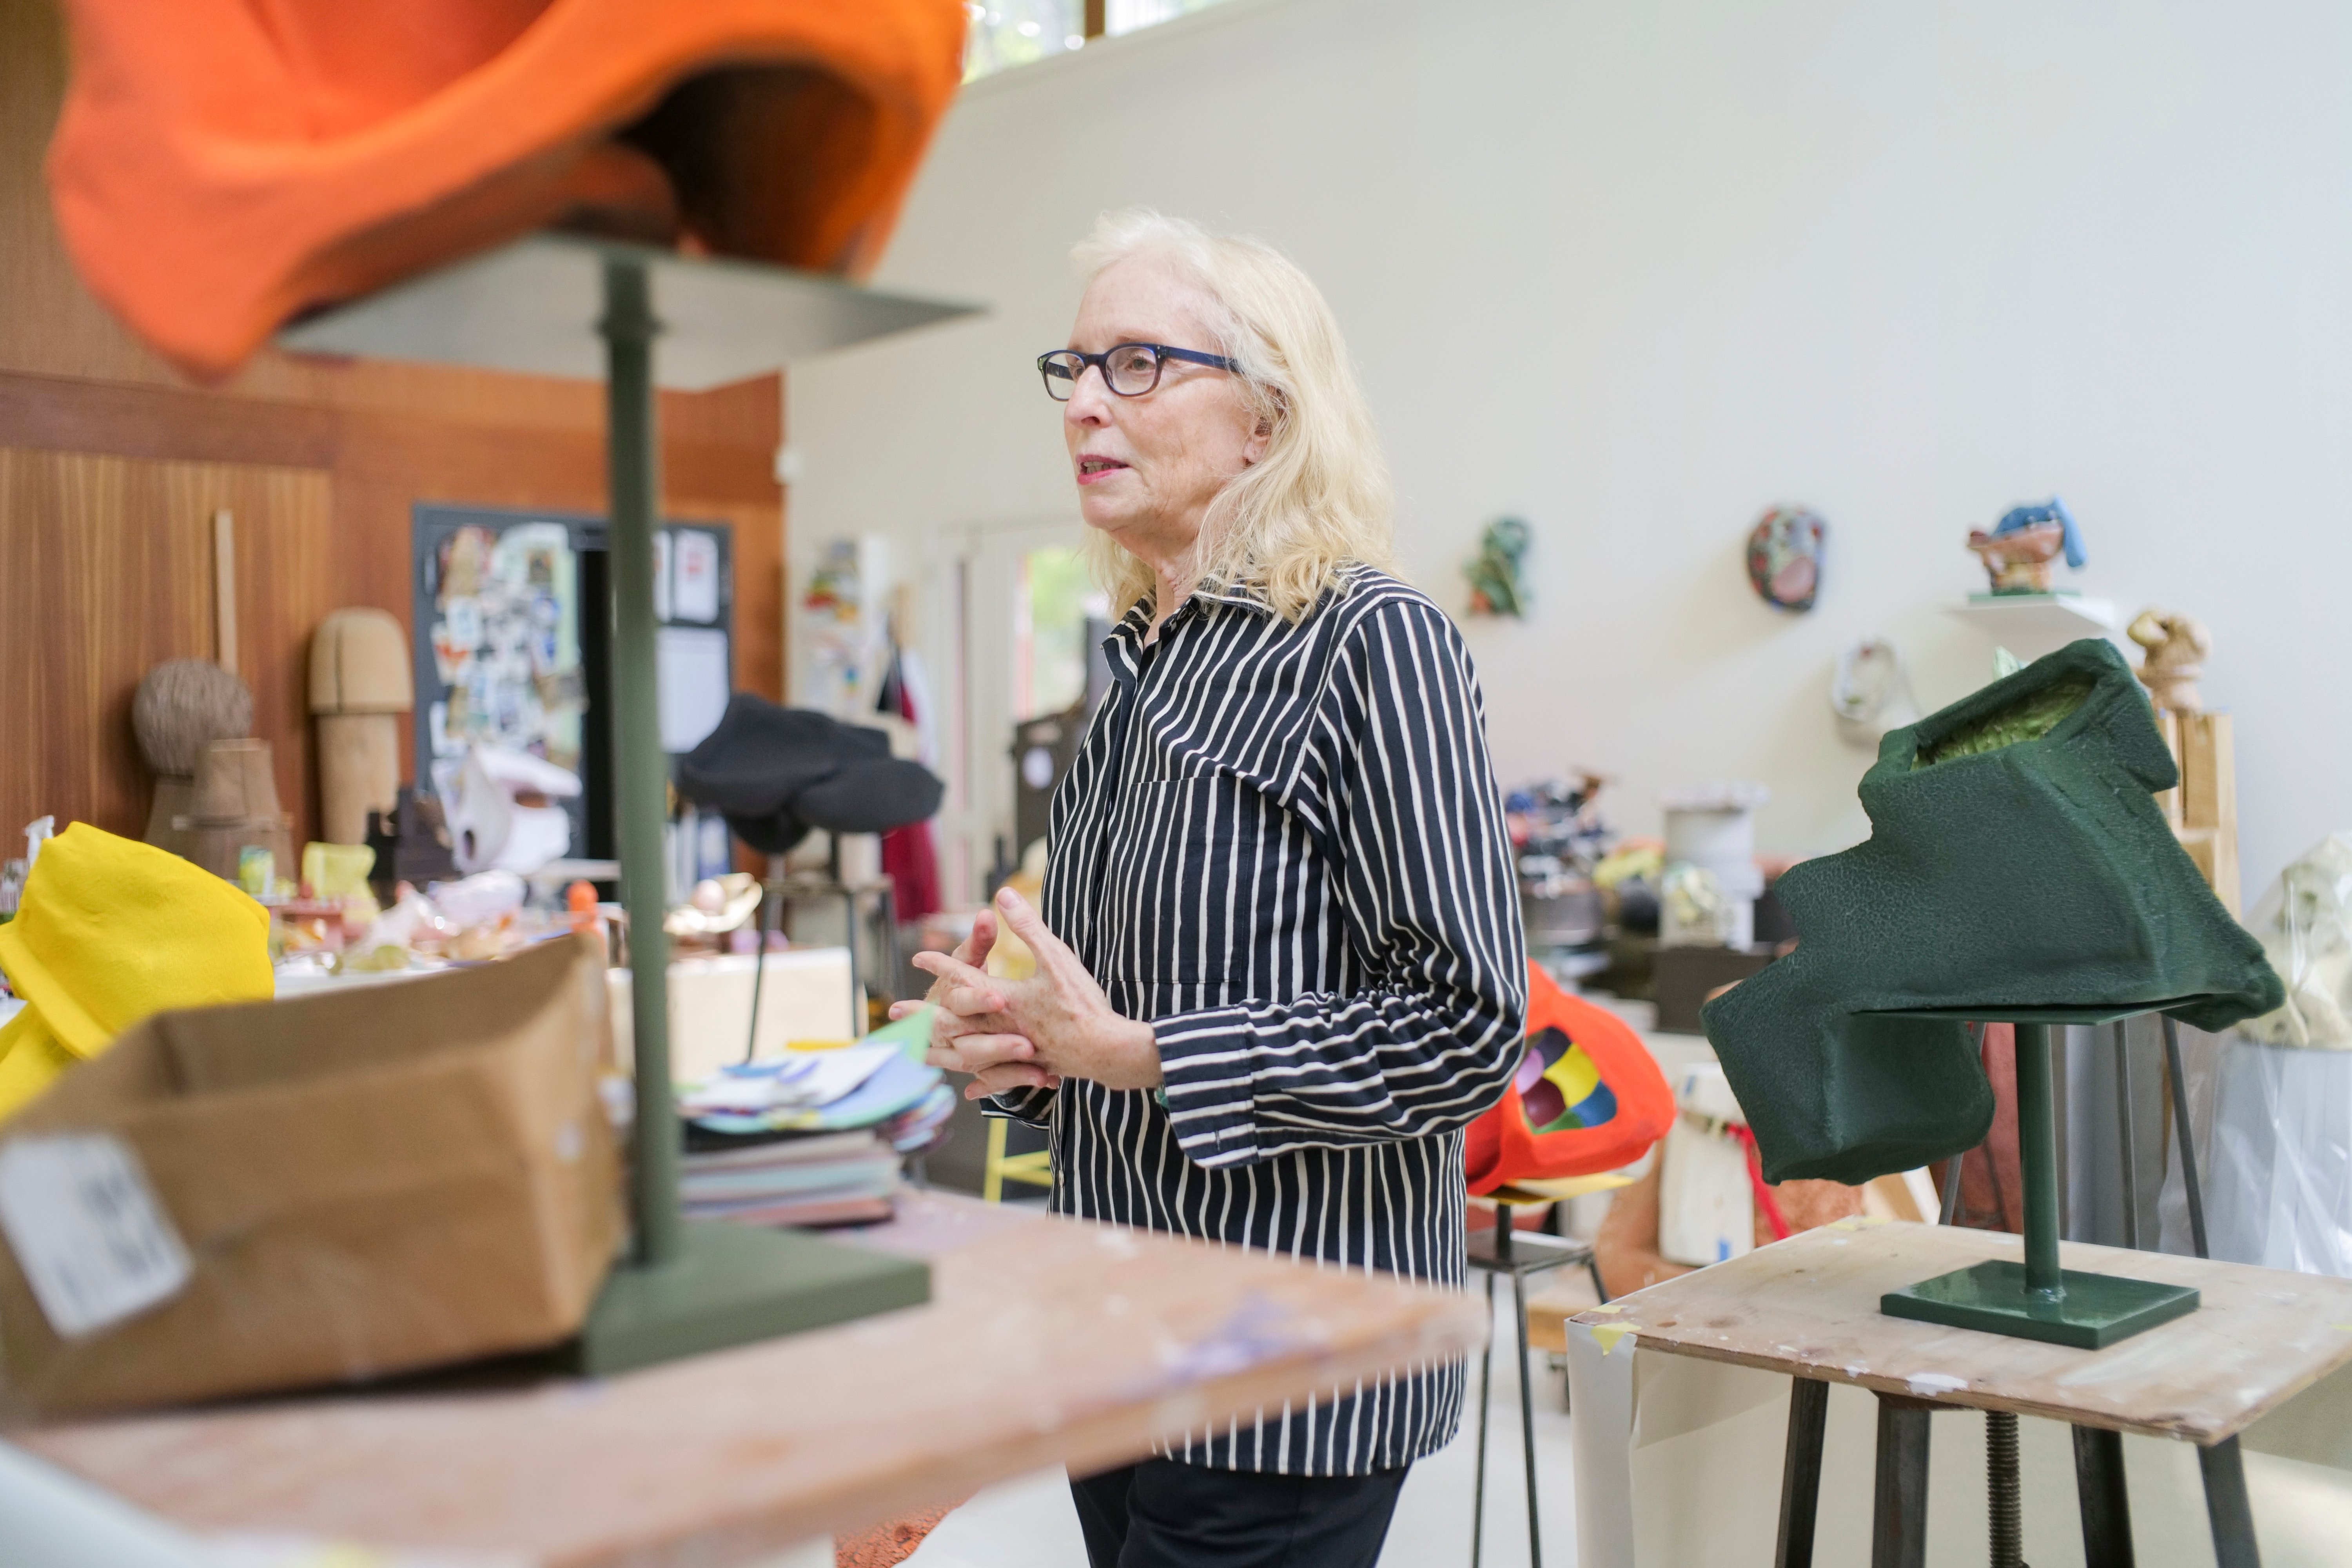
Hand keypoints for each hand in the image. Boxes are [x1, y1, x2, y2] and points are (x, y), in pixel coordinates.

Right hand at [891, 908, 1041, 1078]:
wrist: (940, 1015)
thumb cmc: (962, 977)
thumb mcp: (972, 955)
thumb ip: (981, 937)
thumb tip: (1002, 896)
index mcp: (952, 994)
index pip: (957, 990)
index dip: (976, 993)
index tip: (999, 994)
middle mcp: (954, 1025)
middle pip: (964, 1033)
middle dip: (992, 1037)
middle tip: (1022, 1035)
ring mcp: (967, 1049)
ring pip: (977, 1059)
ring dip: (1002, 1055)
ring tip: (1032, 1053)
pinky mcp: (984, 1067)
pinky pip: (995, 1079)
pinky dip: (1017, 1078)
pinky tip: (1045, 1078)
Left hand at [912, 888, 1161, 1099]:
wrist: (1106, 1049)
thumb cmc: (1080, 1003)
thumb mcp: (1055, 956)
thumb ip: (1027, 927)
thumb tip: (1002, 897)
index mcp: (1003, 1000)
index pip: (963, 978)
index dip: (941, 964)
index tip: (919, 957)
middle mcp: (1001, 1027)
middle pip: (952, 1021)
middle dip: (923, 1014)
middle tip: (896, 1014)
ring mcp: (1013, 1050)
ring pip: (967, 1052)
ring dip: (941, 1050)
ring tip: (920, 1052)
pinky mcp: (1029, 1067)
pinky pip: (996, 1078)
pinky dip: (982, 1083)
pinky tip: (971, 1090)